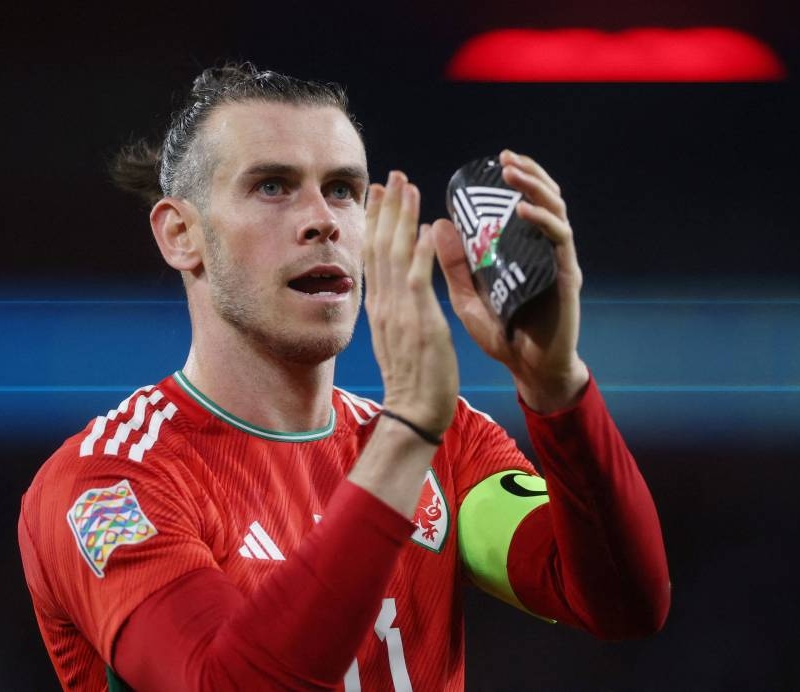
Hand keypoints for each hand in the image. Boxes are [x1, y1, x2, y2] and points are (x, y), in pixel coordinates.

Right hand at [364, 171, 458, 435]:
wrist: (414, 411)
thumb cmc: (414, 379)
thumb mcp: (399, 337)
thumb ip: (398, 308)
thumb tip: (400, 286)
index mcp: (380, 306)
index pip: (373, 254)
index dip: (375, 221)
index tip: (377, 193)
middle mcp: (384, 304)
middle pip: (379, 245)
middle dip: (385, 208)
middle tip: (392, 175)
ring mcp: (399, 312)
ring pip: (395, 255)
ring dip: (401, 218)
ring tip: (408, 187)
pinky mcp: (419, 322)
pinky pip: (417, 280)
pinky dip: (420, 253)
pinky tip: (426, 228)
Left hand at [433, 150, 588, 411]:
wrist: (529, 369)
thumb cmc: (502, 334)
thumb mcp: (467, 297)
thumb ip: (454, 263)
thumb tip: (436, 222)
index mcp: (517, 251)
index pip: (517, 205)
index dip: (506, 181)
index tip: (493, 162)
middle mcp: (540, 251)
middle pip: (541, 199)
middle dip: (526, 173)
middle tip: (504, 157)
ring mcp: (555, 261)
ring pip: (555, 211)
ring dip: (536, 187)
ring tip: (513, 173)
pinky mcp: (566, 277)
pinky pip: (559, 240)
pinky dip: (543, 221)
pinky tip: (525, 211)